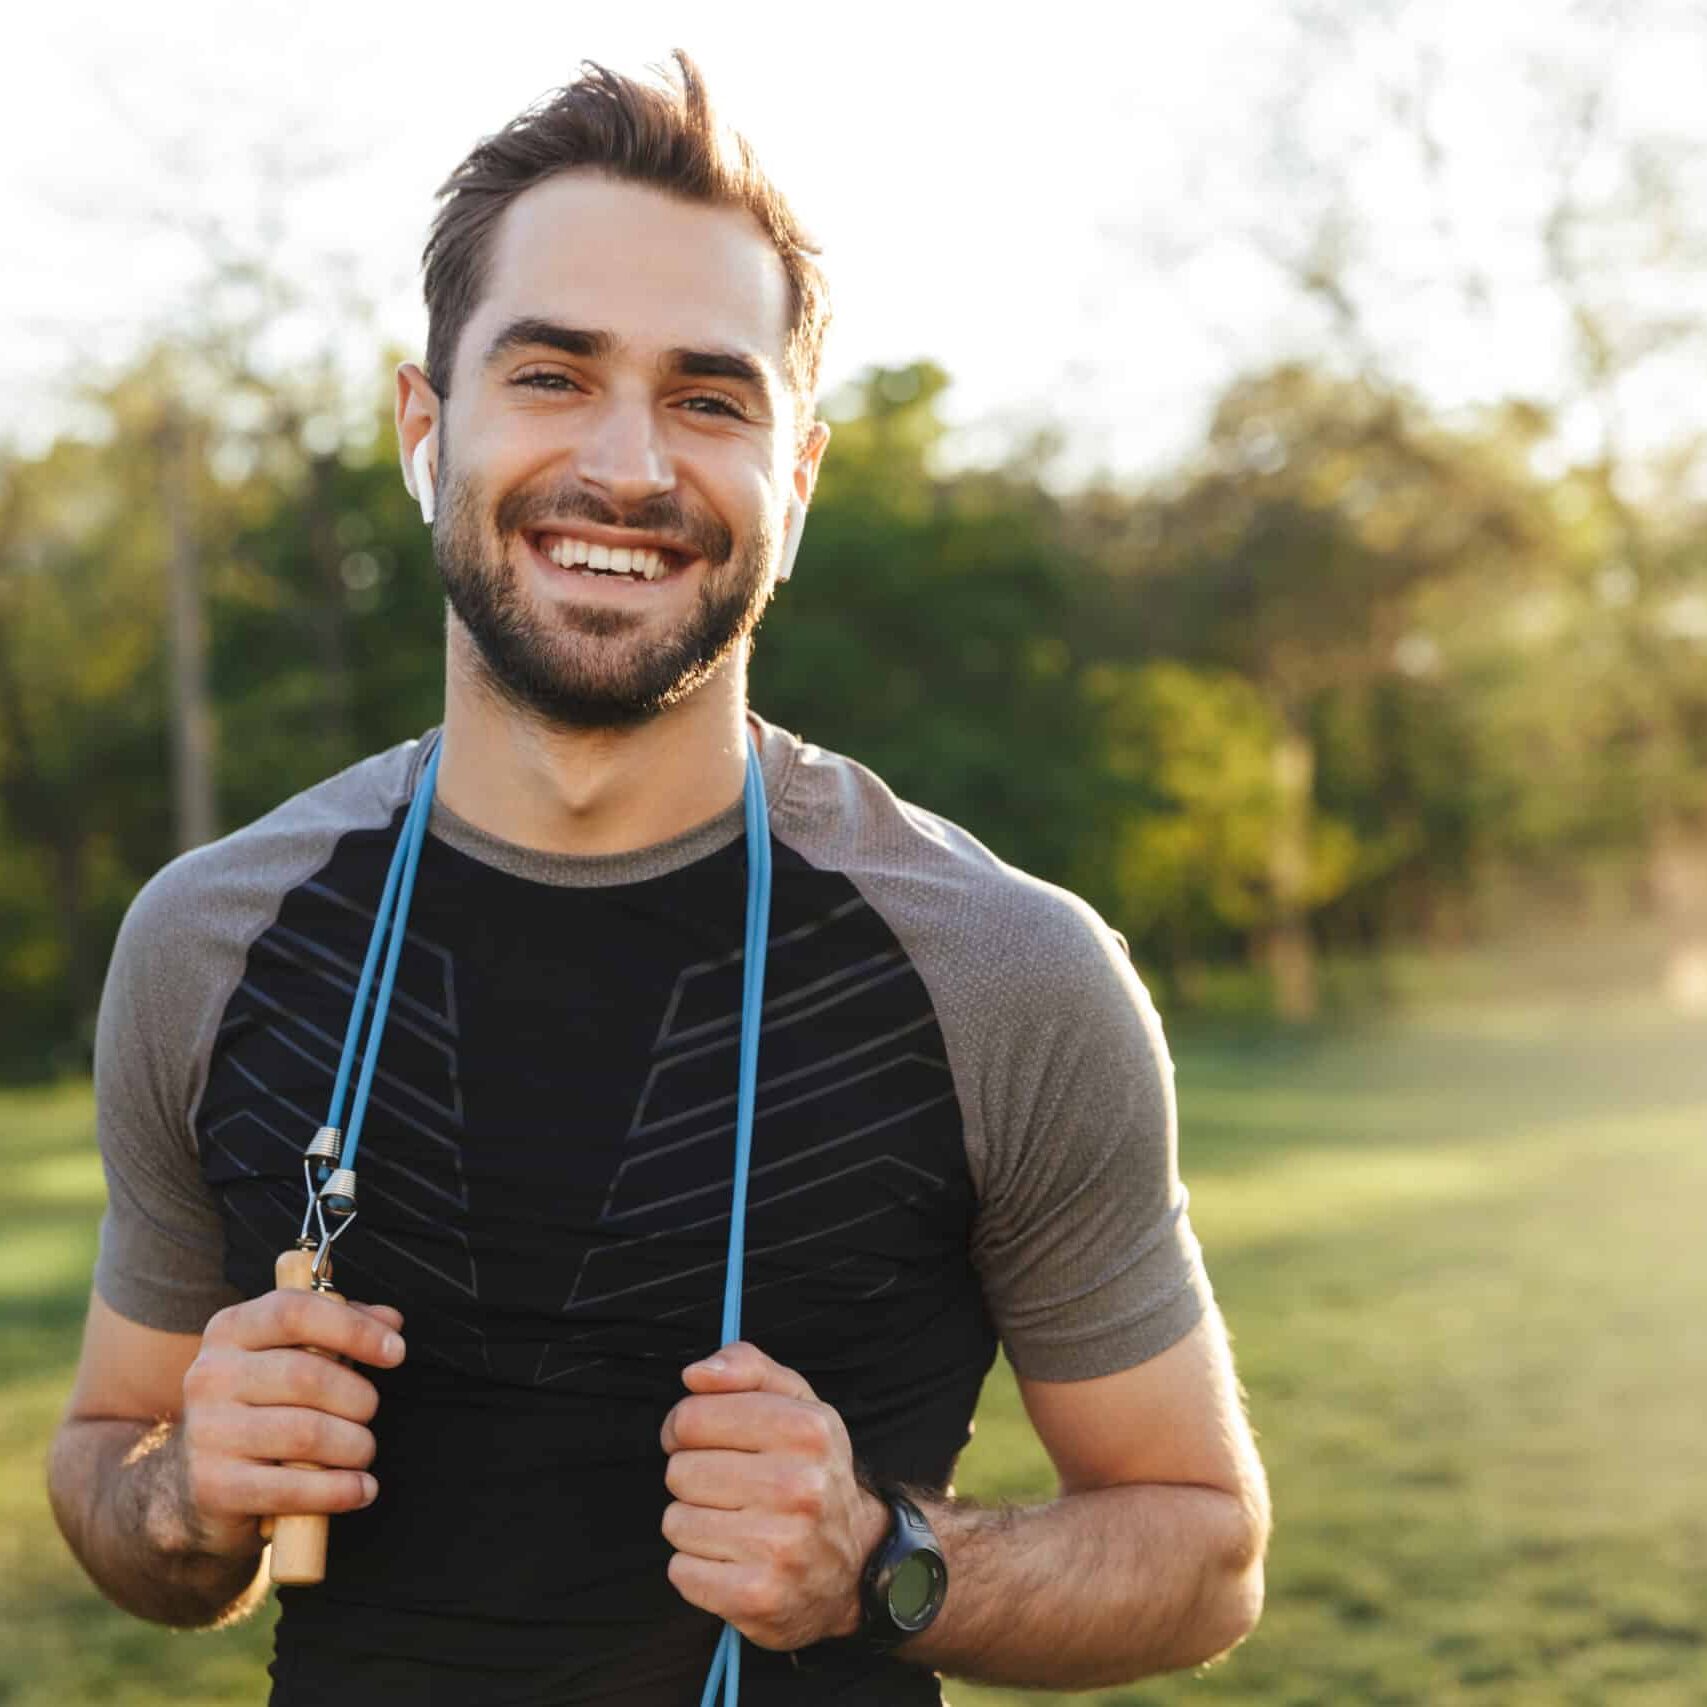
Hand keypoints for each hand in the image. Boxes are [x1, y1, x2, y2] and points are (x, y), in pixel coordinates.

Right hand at [167, 1289, 405, 1561]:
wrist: (194, 1483)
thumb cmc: (261, 1404)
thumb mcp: (291, 1354)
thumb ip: (340, 1330)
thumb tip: (391, 1320)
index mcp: (231, 1329)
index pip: (295, 1312)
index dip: (354, 1329)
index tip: (396, 1352)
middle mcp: (211, 1375)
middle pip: (308, 1376)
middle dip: (358, 1398)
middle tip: (369, 1413)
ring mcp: (208, 1432)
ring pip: (306, 1434)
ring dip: (354, 1446)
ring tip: (363, 1451)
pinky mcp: (213, 1486)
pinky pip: (292, 1488)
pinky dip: (339, 1490)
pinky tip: (361, 1489)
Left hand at [660, 1341, 888, 1651]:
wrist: (854, 1563)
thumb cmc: (810, 1472)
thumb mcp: (795, 1403)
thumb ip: (745, 1368)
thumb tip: (695, 1374)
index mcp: (807, 1429)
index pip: (693, 1417)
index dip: (686, 1429)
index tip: (706, 1441)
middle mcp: (800, 1486)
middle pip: (680, 1471)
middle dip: (695, 1478)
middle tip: (732, 1489)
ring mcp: (780, 1546)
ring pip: (676, 1521)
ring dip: (695, 1524)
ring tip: (735, 1525)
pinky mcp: (758, 1596)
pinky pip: (681, 1572)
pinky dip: (697, 1569)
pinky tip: (733, 1561)